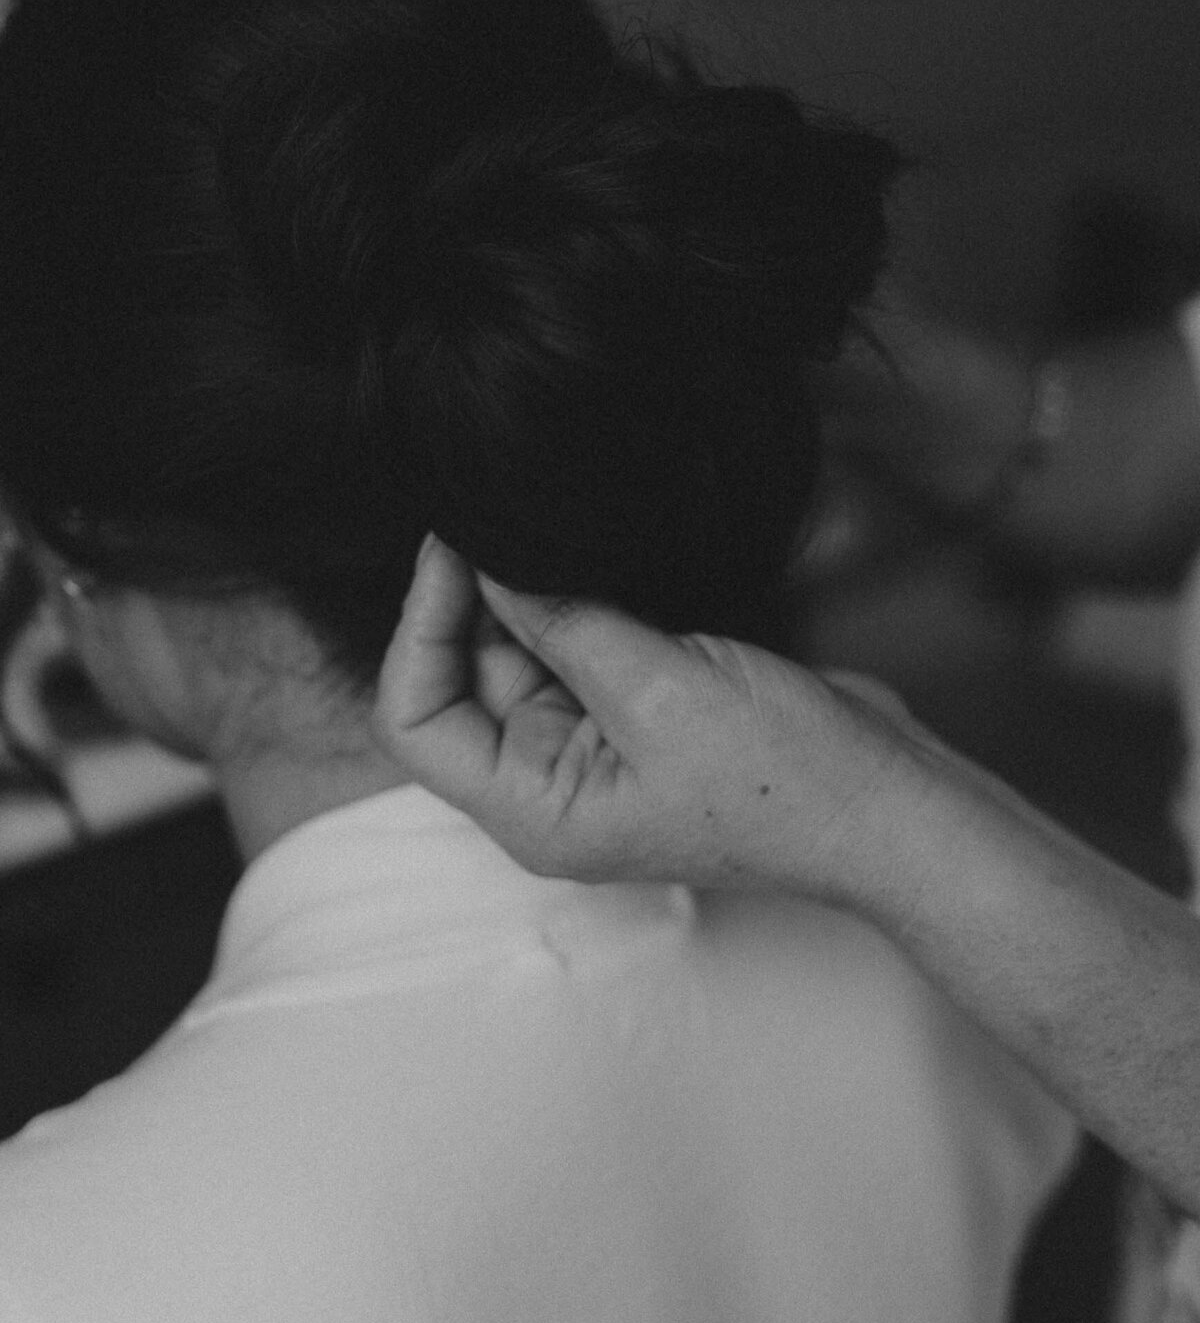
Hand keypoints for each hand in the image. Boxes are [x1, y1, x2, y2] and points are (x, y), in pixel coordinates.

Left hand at [375, 535, 918, 896]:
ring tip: (541, 524)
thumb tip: (486, 560)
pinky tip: (583, 552)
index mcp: (533, 811)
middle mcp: (548, 786)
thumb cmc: (784, 779)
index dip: (419, 631)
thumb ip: (563, 623)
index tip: (452, 549)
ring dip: (524, 593)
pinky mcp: (634, 713)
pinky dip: (571, 602)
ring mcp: (592, 749)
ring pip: (517, 656)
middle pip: (461, 681)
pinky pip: (575, 648)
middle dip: (469, 598)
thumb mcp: (659, 689)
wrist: (887, 800)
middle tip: (493, 511)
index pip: (415, 722)